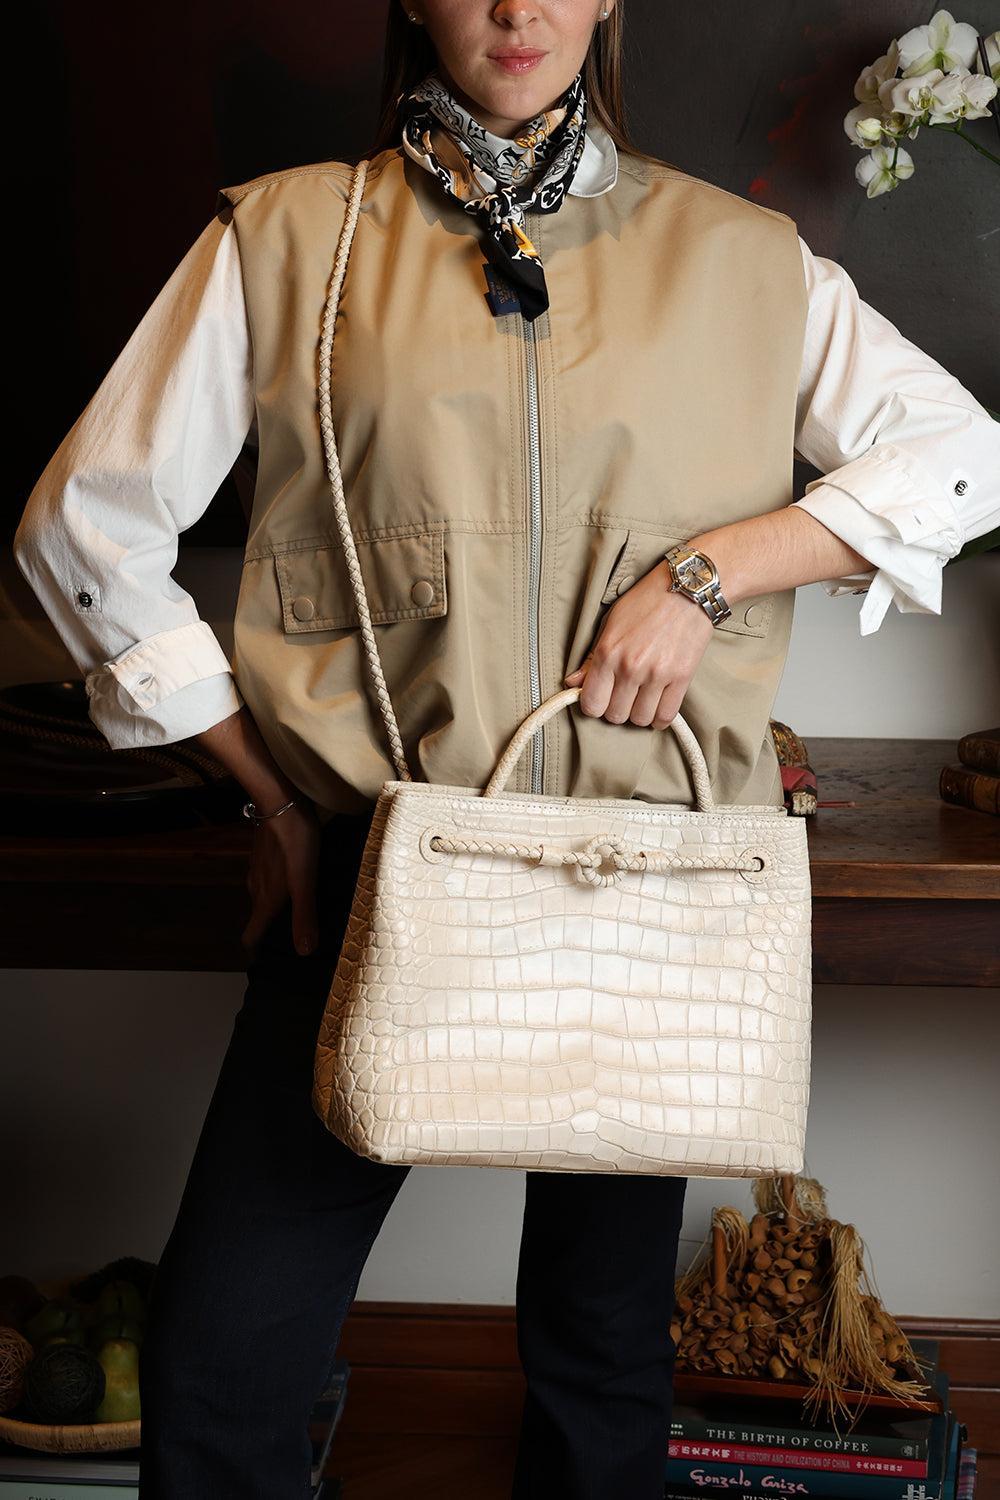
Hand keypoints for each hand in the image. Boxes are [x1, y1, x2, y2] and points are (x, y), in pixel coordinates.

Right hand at [241, 798, 321, 961]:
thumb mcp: (305, 881)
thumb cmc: (296, 843)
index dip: (255, 951)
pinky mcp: (263, 855)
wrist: (281, 803)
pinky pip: (266, 879)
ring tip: (292, 912)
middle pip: (257, 918)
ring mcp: (257, 870)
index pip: (250, 934)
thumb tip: (303, 952)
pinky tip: (291, 881)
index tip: (263, 962)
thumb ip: (304, 916)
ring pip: (261, 897)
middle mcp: (257, 887)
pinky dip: (276, 887)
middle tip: (286, 939)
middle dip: (268, 931)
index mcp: (266, 899)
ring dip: (273, 908)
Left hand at [563, 561, 714, 725]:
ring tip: (642, 699)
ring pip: (640, 719)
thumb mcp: (611, 623)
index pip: (592, 703)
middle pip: (615, 716)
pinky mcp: (682, 677)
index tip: (602, 699)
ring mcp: (657, 674)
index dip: (595, 706)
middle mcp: (630, 667)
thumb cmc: (647, 601)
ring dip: (639, 713)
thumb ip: (592, 658)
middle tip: (623, 697)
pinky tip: (658, 705)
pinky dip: (660, 717)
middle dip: (617, 710)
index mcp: (608, 652)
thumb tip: (573, 683)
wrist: (688, 589)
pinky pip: (666, 715)